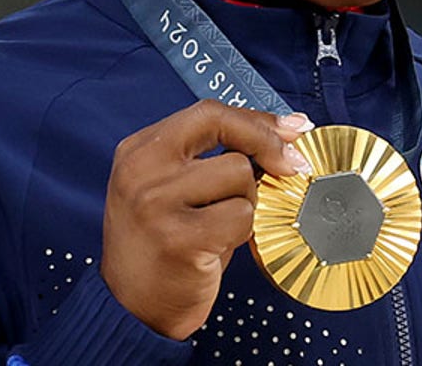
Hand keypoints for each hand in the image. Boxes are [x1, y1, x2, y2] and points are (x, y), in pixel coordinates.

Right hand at [101, 101, 314, 339]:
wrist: (130, 309)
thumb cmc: (164, 246)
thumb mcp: (172, 189)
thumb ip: (214, 156)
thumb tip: (286, 130)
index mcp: (140, 150)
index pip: (208, 112)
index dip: (256, 119)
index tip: (292, 129)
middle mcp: (142, 170)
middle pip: (226, 129)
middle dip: (267, 145)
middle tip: (291, 166)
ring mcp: (156, 203)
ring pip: (240, 175)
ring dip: (245, 202)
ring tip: (218, 227)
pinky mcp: (179, 238)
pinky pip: (242, 216)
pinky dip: (240, 233)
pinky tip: (214, 249)